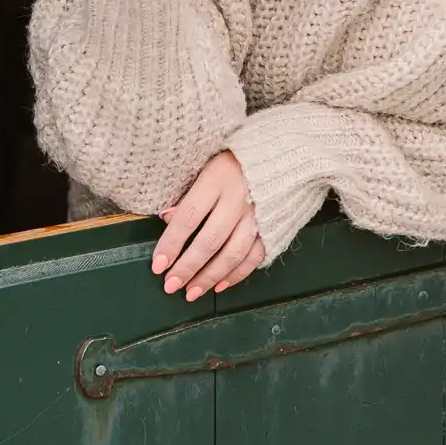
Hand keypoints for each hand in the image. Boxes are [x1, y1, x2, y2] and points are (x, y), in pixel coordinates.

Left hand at [152, 149, 265, 301]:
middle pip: (210, 240)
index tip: (157, 264)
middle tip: (170, 285)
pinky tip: (219, 285)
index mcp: (219, 178)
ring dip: (209, 277)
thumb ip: (189, 192)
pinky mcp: (273, 227)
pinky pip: (254, 257)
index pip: (189, 217)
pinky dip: (237, 274)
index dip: (171, 244)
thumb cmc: (239, 155)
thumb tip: (166, 218)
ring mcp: (259, 215)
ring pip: (232, 254)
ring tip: (191, 292)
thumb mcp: (209, 162)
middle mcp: (239, 198)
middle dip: (188, 267)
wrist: (288, 152)